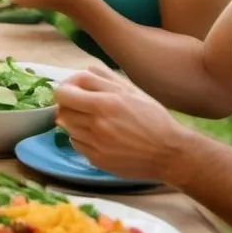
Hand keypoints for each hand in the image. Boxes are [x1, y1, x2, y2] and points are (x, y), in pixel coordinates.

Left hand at [53, 64, 188, 181]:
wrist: (169, 153)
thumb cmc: (153, 118)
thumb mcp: (131, 91)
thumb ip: (103, 77)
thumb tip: (80, 73)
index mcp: (104, 103)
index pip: (62, 94)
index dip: (66, 89)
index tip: (74, 91)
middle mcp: (96, 124)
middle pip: (62, 111)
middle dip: (70, 106)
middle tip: (84, 106)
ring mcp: (95, 144)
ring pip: (67, 128)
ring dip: (75, 122)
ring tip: (94, 121)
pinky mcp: (96, 159)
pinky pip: (76, 143)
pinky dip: (82, 138)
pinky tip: (99, 137)